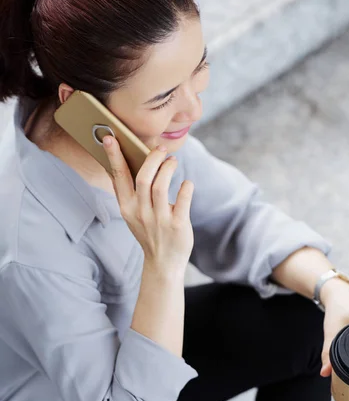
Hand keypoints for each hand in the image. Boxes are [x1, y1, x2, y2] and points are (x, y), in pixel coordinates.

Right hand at [103, 136, 194, 270]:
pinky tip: (187, 183)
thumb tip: (136, 161)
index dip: (114, 156)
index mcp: (126, 207)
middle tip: (161, 149)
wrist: (163, 263)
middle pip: (143, 178)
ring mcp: (158, 220)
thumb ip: (132, 192)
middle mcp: (140, 212)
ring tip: (173, 161)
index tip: (110, 137)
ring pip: (160, 186)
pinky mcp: (177, 226)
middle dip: (152, 158)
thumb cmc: (150, 232)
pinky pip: (183, 200)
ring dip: (168, 169)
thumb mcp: (134, 214)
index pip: (118, 176)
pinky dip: (186, 187)